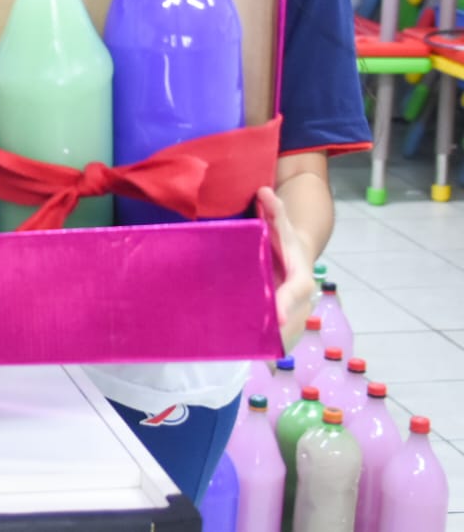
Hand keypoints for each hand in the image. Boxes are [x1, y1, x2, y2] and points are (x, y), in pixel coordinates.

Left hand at [257, 186, 313, 352]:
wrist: (296, 253)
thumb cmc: (285, 239)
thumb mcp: (281, 224)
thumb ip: (273, 210)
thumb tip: (263, 191)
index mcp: (300, 277)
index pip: (295, 292)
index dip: (286, 304)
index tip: (276, 317)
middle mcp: (299, 299)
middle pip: (290, 319)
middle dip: (274, 332)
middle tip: (252, 343)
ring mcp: (291, 311)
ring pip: (282, 332)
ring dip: (265, 341)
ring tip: (241, 350)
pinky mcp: (280, 318)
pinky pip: (273, 335)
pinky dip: (261, 342)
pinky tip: (239, 348)